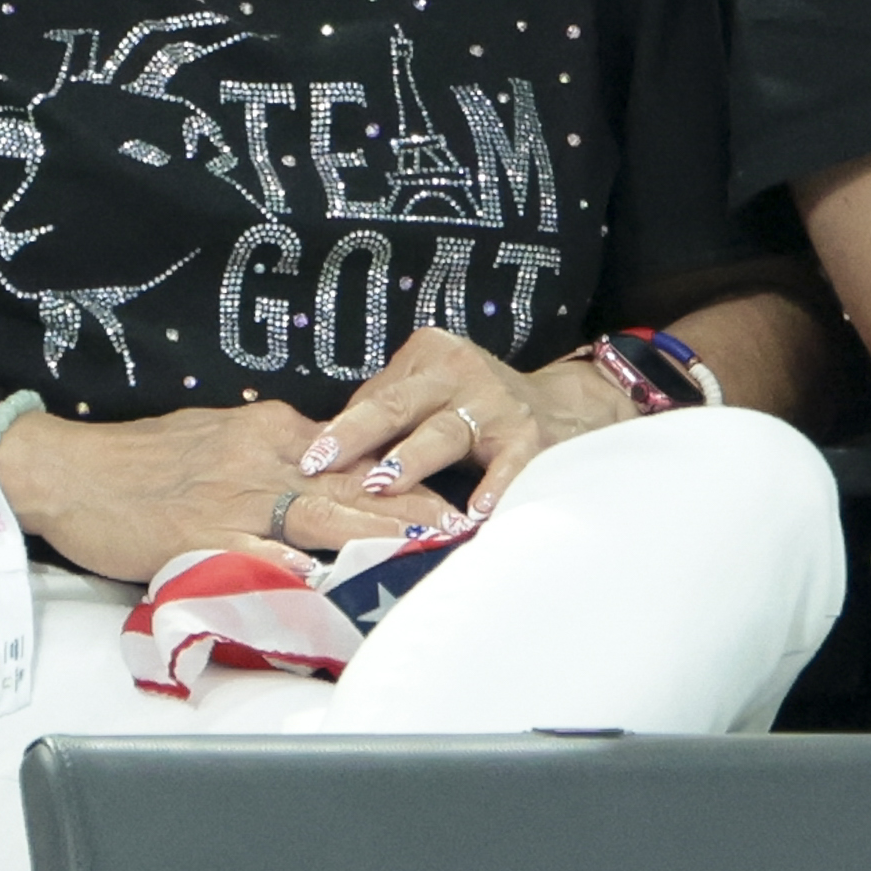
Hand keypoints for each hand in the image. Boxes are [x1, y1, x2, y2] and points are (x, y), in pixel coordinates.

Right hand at [8, 404, 467, 584]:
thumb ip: (275, 456)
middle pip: (356, 486)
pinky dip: (293, 567)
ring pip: (322, 517)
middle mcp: (265, 460)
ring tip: (427, 553)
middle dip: (415, 510)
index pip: (358, 457)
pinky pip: (256, 553)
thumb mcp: (219, 440)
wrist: (64, 468)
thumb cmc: (139, 460)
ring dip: (378, 537)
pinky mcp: (200, 536)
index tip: (457, 499)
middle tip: (470, 530)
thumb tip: (325, 473)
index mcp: (274, 434)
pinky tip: (326, 582)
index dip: (409, 479)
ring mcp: (235, 499)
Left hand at [294, 327, 637, 518]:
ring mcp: (496, 401)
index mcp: (427, 357)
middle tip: (323, 465)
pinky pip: (507, 463)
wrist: (565, 406)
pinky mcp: (530, 435)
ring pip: (444, 433)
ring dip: (413, 460)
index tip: (305, 462)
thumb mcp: (429, 396)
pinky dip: (492, 487)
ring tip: (385, 485)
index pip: (375, 399)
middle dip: (358, 436)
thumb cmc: (475, 409)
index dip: (339, 432)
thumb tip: (321, 459)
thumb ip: (382, 418)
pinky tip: (477, 513)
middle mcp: (459, 370)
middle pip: (397, 406)